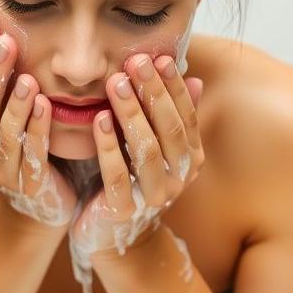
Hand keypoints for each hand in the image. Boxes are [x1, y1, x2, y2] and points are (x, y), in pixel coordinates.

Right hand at [0, 0, 78, 227]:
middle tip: (4, 40)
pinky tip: (47, 108)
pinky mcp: (25, 183)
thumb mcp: (2, 87)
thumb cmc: (20, 130)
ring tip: (29, 79)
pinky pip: (30, 155)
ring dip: (14, 104)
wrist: (42, 194)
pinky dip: (36, 130)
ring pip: (0, 131)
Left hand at [70, 53, 204, 258]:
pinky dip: (108, 145)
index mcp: (190, 157)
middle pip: (168, 127)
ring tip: (113, 82)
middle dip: (152, 91)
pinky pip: (118, 174)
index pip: (185, 114)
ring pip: (146, 149)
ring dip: (130, 112)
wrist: (113, 236)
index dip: (173, 85)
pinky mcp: (124, 210)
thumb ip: (172, 115)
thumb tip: (195, 78)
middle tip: (135, 61)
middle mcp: (179, 177)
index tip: (159, 57)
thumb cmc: (131, 178)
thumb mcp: (153, 144)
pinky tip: (97, 119)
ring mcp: (154, 196)